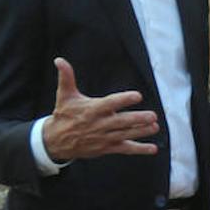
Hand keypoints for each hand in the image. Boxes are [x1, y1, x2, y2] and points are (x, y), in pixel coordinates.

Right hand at [41, 57, 158, 159]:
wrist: (55, 141)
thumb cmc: (64, 115)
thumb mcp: (64, 96)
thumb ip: (66, 77)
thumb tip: (59, 60)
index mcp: (92, 109)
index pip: (110, 103)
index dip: (124, 99)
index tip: (137, 96)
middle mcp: (99, 124)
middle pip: (121, 121)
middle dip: (138, 119)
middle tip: (152, 116)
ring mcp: (104, 137)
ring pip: (126, 135)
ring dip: (141, 132)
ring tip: (154, 127)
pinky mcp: (107, 148)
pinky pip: (125, 149)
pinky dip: (139, 149)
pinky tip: (152, 149)